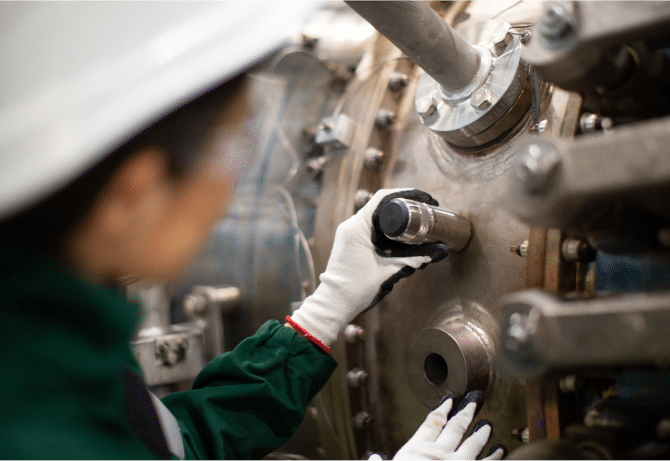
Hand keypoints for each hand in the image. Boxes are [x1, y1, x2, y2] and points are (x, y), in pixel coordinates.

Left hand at [290, 189, 447, 346]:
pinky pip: (373, 230)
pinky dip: (389, 231)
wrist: (335, 303)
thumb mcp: (390, 271)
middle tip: (426, 212)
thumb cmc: (356, 288)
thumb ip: (415, 260)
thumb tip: (441, 251)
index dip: (407, 194)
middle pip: (382, 207)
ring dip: (397, 220)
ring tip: (418, 224)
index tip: (425, 200)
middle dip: (406, 208)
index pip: (383, 198)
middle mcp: (352, 226)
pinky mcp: (352, 243)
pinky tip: (403, 238)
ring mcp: (350, 234)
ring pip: (378, 219)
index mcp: (357, 226)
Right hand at [392, 391, 505, 460]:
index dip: (443, 409)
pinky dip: (495, 456)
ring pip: (473, 443)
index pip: (431, 424)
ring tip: (488, 424)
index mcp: (415, 451)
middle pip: (455, 427)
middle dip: (466, 412)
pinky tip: (500, 450)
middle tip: (476, 399)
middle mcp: (439, 454)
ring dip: (481, 433)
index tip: (451, 400)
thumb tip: (374, 459)